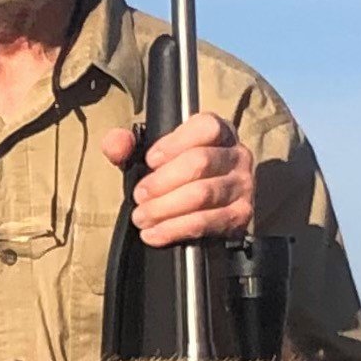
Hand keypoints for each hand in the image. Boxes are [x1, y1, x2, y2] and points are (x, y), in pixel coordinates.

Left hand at [99, 112, 252, 246]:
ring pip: (202, 194)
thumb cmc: (175, 174)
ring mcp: (243, 185)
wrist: (200, 210)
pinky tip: (154, 233)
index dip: (174, 143)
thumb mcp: (149, 156)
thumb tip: (116, 144)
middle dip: (162, 181)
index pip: (205, 127)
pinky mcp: (240, 215)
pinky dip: (175, 229)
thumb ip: (126, 145)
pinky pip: (205, 222)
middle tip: (139, 195)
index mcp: (220, 131)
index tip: (150, 160)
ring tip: (142, 217)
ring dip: (165, 208)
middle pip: (200, 162)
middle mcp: (238, 155)